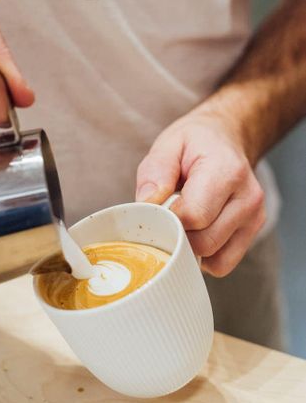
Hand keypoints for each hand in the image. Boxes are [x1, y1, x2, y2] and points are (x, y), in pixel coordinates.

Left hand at [135, 108, 265, 276]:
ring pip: (215, 257)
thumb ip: (155, 172)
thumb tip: (148, 205)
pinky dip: (205, 256)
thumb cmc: (194, 143)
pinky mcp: (253, 231)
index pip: (194, 216)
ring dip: (191, 248)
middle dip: (178, 234)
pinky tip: (196, 232)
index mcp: (227, 171)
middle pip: (204, 242)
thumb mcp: (168, 145)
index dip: (168, 218)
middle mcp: (247, 197)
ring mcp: (254, 217)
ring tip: (183, 220)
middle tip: (167, 215)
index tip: (157, 208)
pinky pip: (224, 263)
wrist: (225, 139)